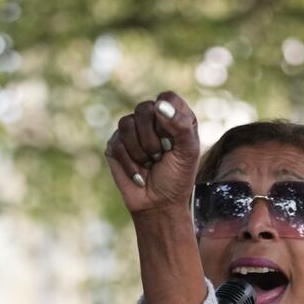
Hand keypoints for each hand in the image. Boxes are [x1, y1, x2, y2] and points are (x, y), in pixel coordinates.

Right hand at [104, 91, 199, 214]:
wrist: (159, 204)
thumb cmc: (177, 177)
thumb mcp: (188, 152)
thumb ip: (180, 125)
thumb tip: (158, 105)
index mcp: (174, 117)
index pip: (167, 98)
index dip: (169, 117)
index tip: (174, 140)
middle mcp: (152, 120)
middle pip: (143, 109)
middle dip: (153, 139)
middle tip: (162, 156)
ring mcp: (131, 131)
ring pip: (126, 124)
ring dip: (142, 152)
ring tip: (150, 164)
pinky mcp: (115, 145)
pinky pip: (117, 144)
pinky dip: (131, 164)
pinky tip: (140, 175)